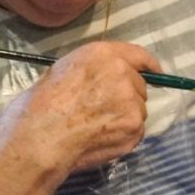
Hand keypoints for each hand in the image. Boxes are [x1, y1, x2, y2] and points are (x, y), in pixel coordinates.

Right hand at [0, 41, 157, 194]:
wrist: (39, 139)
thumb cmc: (39, 105)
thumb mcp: (61, 70)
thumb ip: (90, 70)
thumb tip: (101, 79)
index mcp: (102, 55)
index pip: (138, 55)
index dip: (148, 65)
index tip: (154, 72)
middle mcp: (123, 74)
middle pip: (138, 85)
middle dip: (126, 96)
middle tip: (101, 110)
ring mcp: (132, 103)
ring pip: (137, 110)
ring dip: (124, 117)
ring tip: (96, 127)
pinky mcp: (134, 128)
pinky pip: (135, 131)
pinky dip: (122, 135)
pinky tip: (100, 139)